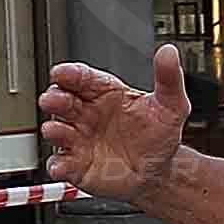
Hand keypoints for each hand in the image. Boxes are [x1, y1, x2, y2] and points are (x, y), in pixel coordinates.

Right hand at [41, 49, 189, 202]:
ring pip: (57, 130)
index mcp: (105, 93)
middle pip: (63, 100)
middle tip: (52, 99)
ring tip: (55, 130)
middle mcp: (87, 114)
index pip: (83, 78)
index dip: (70, 74)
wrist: (159, 171)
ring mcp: (79, 139)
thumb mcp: (170, 105)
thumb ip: (168, 78)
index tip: (61, 73)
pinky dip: (58, 165)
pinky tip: (61, 165)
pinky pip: (61, 164)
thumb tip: (169, 52)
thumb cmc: (159, 135)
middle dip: (55, 98)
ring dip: (53, 129)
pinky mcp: (77, 165)